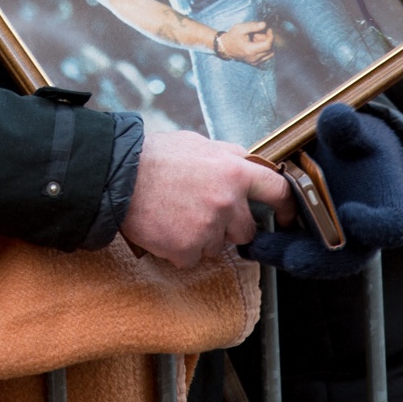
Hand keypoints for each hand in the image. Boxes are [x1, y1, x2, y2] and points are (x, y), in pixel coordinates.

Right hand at [120, 129, 294, 268]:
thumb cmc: (155, 157)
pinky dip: (180, 249)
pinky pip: (193, 258)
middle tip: (203, 212)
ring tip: (177, 215)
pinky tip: (165, 228)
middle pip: (247, 230)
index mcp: (234, 171)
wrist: (116, 176)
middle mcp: (226, 202)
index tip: (286, 217)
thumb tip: (248, 166)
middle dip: (230, 226)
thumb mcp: (198, 143)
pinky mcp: (187, 250)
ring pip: (218, 246)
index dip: (286, 207)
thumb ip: (228, 157)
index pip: (277, 191)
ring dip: (203, 237)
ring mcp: (207, 228)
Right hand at [215, 20, 274, 65]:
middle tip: (257, 34)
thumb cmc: (232, 36)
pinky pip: (266, 56)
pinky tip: (256, 45)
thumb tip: (265, 25)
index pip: (268, 45)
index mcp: (250, 50)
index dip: (271, 36)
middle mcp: (253, 58)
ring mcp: (254, 62)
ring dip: (266, 46)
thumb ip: (253, 26)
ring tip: (256, 40)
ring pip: (269, 54)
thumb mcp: (240, 28)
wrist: (225, 47)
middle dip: (266, 40)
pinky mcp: (255, 63)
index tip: (268, 29)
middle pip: (269, 49)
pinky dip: (264, 50)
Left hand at [243, 104, 402, 278]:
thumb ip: (347, 129)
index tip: (350, 215)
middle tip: (292, 257)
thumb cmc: (360, 147)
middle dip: (317, 258)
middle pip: (347, 256)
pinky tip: (251, 241)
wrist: (352, 157)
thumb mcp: (357, 134)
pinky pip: (297, 250)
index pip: (390, 225)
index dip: (373, 225)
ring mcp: (340, 241)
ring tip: (257, 248)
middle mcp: (366, 235)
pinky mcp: (315, 240)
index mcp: (389, 210)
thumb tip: (336, 117)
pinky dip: (276, 248)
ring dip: (287, 256)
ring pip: (317, 259)